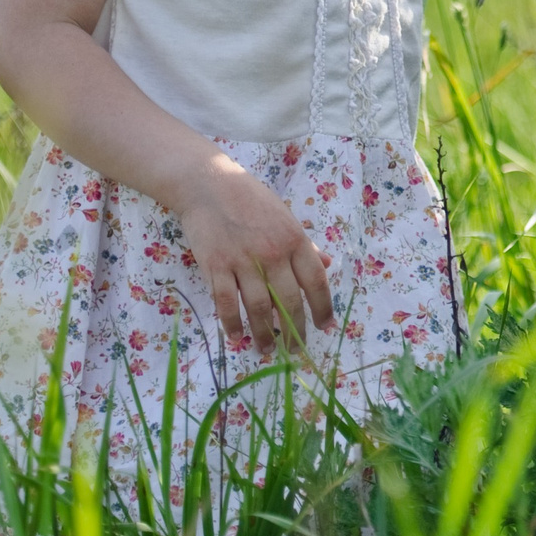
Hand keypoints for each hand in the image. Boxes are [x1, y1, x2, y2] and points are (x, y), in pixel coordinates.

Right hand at [164, 153, 335, 356]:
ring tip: (266, 350)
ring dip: (264, 333)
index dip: (323, 307)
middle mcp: (272, 253)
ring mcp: (243, 261)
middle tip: (296, 350)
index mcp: (294, 239)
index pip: (316, 280)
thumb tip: (327, 263)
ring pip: (259, 307)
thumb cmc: (250, 199)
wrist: (208, 184)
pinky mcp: (216, 265)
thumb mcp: (285, 216)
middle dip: (295, 331)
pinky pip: (226, 302)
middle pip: (289, 301)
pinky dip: (231, 323)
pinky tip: (236, 336)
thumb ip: (305, 243)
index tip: (326, 326)